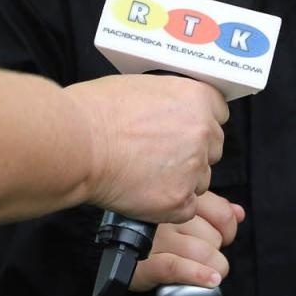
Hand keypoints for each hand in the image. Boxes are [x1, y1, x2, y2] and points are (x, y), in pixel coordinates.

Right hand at [65, 74, 227, 223]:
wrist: (76, 144)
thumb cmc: (96, 112)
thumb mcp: (142, 87)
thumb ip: (170, 101)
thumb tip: (173, 112)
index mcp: (197, 98)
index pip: (219, 114)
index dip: (200, 124)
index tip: (185, 131)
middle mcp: (203, 131)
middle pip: (213, 148)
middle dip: (192, 153)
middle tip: (160, 155)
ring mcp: (194, 168)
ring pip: (200, 179)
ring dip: (181, 180)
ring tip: (145, 174)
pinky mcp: (179, 200)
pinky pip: (186, 207)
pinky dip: (168, 205)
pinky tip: (144, 191)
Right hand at [130, 191, 244, 291]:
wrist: (112, 242)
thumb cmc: (151, 227)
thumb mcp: (182, 210)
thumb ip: (213, 210)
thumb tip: (239, 213)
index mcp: (178, 199)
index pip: (220, 211)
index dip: (228, 228)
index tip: (224, 238)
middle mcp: (167, 217)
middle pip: (214, 237)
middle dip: (216, 252)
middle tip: (204, 257)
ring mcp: (156, 240)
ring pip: (202, 253)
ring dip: (212, 268)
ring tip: (209, 274)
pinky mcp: (144, 264)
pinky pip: (176, 268)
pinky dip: (197, 276)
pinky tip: (210, 281)